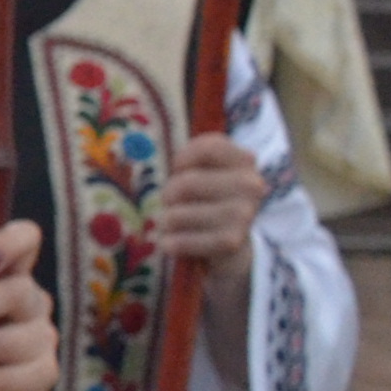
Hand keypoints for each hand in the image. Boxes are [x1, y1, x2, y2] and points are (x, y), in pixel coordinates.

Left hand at [160, 133, 263, 269]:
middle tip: (170, 202)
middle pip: (187, 183)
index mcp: (243, 161)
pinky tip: (173, 242)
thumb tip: (140, 149)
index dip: (182, 158)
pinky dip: (169, 243)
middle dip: (168, 194)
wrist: (229, 242)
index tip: (177, 168)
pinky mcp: (231, 242)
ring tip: (173, 223)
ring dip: (166, 221)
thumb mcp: (203, 171)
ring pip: (178, 215)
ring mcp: (244, 214)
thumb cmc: (207, 197)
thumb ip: (185, 160)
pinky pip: (181, 241)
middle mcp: (250, 185)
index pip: (208, 148)